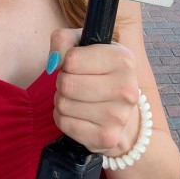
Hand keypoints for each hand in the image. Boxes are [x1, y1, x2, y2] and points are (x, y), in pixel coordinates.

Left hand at [47, 28, 140, 155]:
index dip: (67, 61)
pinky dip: (63, 117)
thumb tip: (53, 63)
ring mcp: (118, 116)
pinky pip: (64, 123)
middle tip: (75, 82)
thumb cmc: (100, 71)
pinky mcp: (107, 137)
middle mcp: (126, 88)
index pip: (72, 59)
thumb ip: (63, 40)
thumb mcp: (85, 45)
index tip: (77, 65)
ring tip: (78, 98)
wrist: (123, 111)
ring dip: (62, 100)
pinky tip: (79, 114)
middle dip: (63, 81)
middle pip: (66, 83)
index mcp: (124, 59)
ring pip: (63, 104)